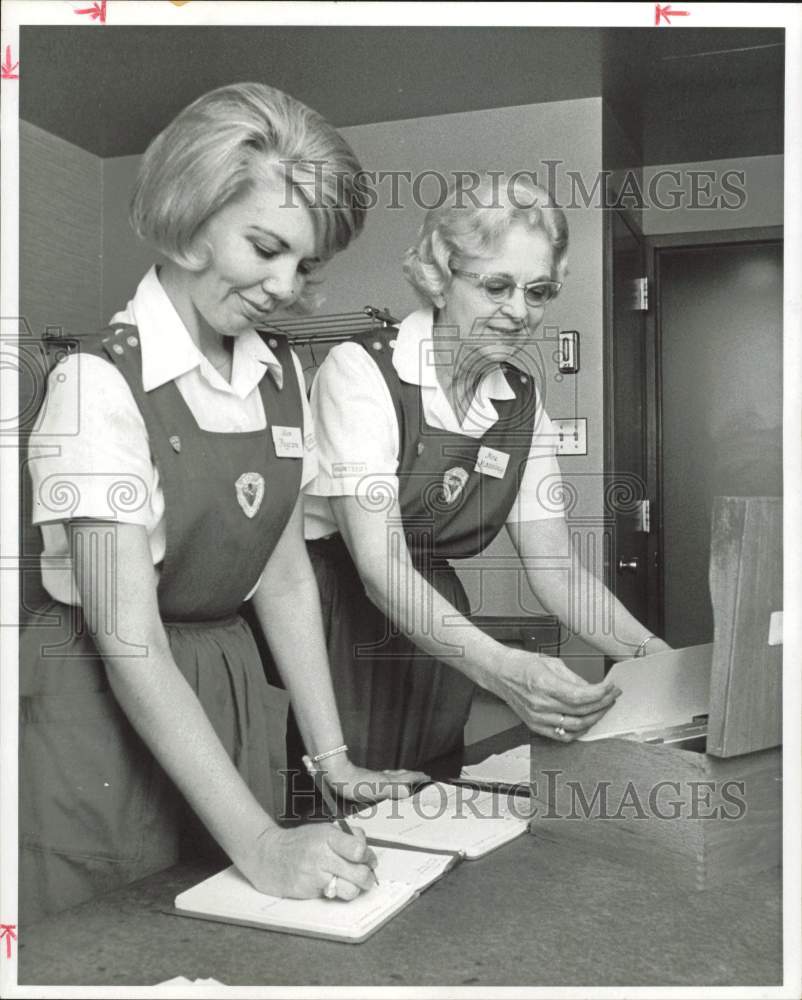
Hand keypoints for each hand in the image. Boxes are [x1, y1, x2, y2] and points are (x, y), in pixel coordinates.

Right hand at [237, 822, 378, 900]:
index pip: (358, 848)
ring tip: (350, 882)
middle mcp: (322, 856)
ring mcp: (315, 875)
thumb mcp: (322, 830)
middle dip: (367, 876)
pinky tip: (332, 885)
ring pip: (350, 890)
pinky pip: (334, 896)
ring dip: (354, 888)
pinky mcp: (309, 891)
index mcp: (328, 836)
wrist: (269, 856)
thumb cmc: (298, 843)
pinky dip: (336, 892)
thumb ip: (346, 837)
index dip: (368, 856)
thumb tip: (366, 851)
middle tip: (365, 874)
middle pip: (359, 873)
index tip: (367, 858)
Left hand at [322, 757, 428, 802]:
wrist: (337, 775)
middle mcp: (383, 777)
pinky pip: (383, 778)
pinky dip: (390, 778)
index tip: (428, 778)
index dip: (417, 779)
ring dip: (402, 776)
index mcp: (387, 781)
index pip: (406, 779)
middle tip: (422, 775)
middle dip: (412, 776)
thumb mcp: (375, 790)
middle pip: (401, 775)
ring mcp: (374, 777)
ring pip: (392, 775)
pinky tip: (384, 780)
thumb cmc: (354, 785)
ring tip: (407, 776)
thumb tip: (408, 791)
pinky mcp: (366, 779)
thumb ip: (392, 790)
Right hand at [488, 649, 621, 741]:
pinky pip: (563, 735)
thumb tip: (592, 688)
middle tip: (612, 696)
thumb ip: (574, 679)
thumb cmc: (521, 664)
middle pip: (581, 711)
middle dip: (602, 704)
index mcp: (544, 684)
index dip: (600, 694)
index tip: (611, 688)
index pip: (580, 696)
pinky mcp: (535, 725)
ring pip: (575, 726)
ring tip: (603, 708)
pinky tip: (587, 722)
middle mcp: (540, 704)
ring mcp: (537, 718)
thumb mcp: (551, 663)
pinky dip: (579, 731)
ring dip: (594, 717)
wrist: (499, 673)